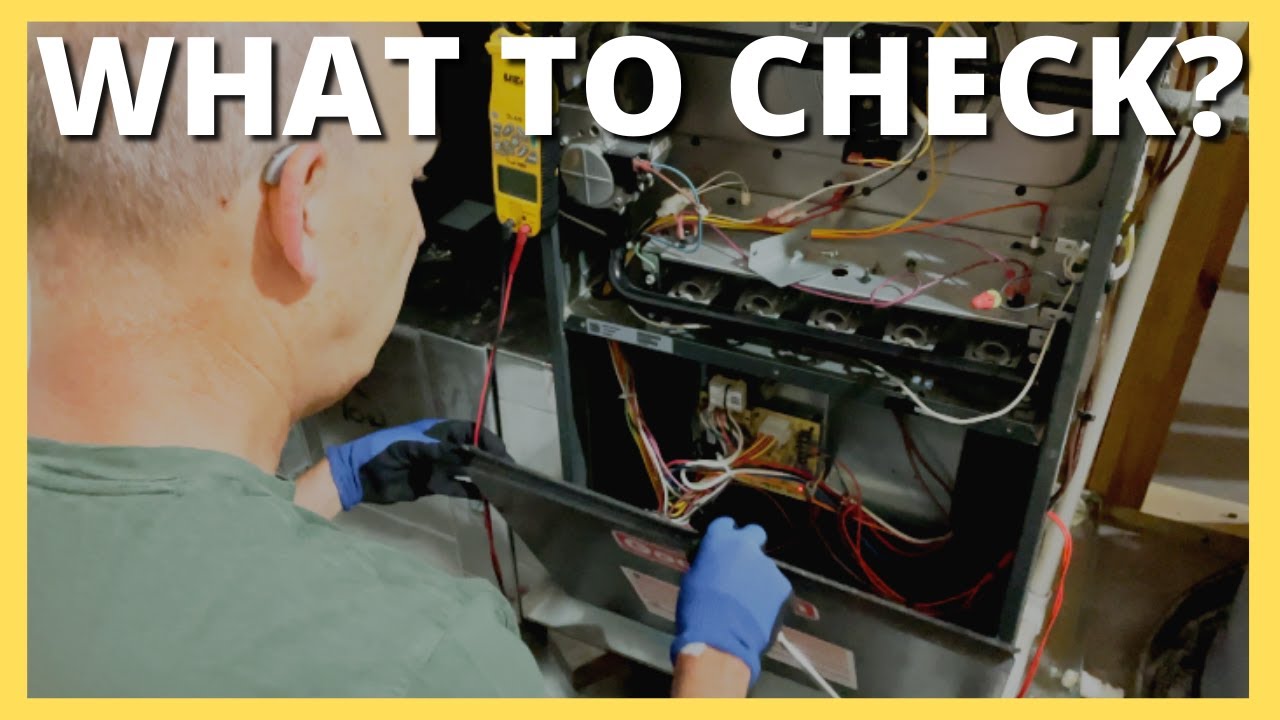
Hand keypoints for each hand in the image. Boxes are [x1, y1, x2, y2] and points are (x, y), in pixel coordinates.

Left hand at [324, 419, 507, 509]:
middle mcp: (440, 447)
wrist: (358, 476)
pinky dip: (469, 491)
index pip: (468, 431)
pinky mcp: (432, 484)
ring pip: (465, 469)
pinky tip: (484, 496)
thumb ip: (434, 449)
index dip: (485, 439)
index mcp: (434, 432)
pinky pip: (455, 486)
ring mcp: (436, 466)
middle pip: (470, 450)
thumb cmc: (380, 453)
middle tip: (506, 470)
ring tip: (500, 484)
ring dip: (480, 475)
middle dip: (488, 458)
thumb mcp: (406, 447)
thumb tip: (463, 453)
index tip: (499, 452)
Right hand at [671, 517, 791, 686]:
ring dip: (758, 576)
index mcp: (720, 540)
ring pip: (765, 565)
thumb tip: (714, 565)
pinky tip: (759, 612)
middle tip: (741, 565)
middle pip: (754, 533)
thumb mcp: (693, 578)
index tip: (722, 546)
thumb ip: (708, 564)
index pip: (725, 524)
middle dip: (749, 545)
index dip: (724, 535)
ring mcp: (768, 565)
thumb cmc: (697, 609)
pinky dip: (769, 596)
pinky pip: (776, 586)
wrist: (720, 639)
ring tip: (748, 601)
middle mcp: (747, 546)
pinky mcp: (783, 586)